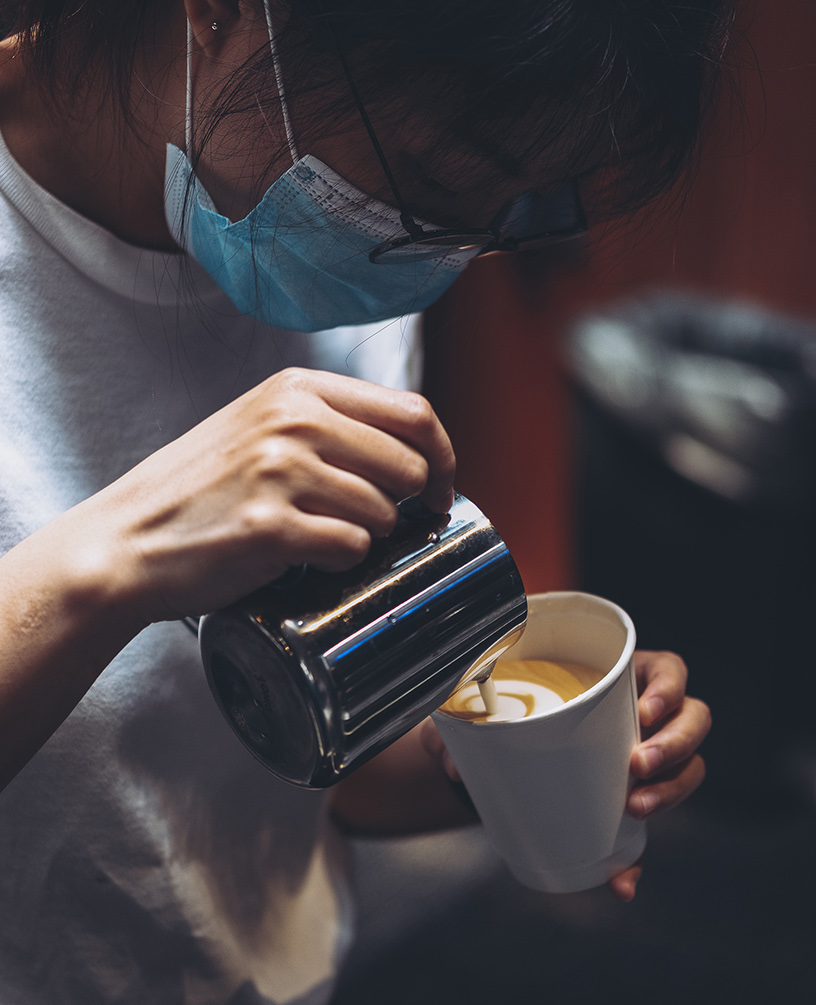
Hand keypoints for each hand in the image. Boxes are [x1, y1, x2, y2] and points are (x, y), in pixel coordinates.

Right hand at [82, 368, 454, 622]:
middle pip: (410, 465)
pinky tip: (307, 556)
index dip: (442, 457)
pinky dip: (340, 560)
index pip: (412, 412)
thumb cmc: (199, 491)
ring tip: (325, 537)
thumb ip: (327, 423)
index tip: (439, 488)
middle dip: (409, 504)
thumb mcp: (259, 426)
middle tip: (384, 523)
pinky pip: (351, 547)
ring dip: (370, 535)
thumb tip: (411, 450)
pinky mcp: (270, 528)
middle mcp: (292, 422)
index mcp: (296, 390)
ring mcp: (280, 473)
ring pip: (383, 511)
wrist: (129, 540)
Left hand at [421, 649, 710, 904]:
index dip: (669, 689)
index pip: (670, 672)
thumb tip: (451, 762)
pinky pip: (647, 834)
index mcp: (625, 677)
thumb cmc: (504, 713)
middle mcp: (648, 717)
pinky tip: (621, 882)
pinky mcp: (630, 804)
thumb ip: (462, 723)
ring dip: (672, 792)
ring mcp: (646, 760)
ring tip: (637, 809)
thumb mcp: (483, 708)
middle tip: (637, 766)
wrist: (499, 759)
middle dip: (675, 745)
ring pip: (688, 771)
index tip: (643, 713)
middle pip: (693, 721)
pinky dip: (634, 861)